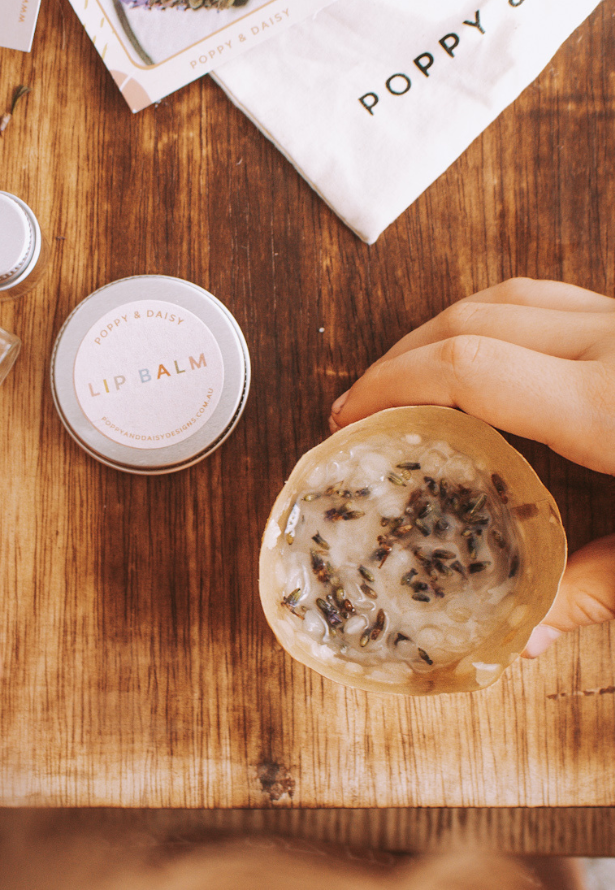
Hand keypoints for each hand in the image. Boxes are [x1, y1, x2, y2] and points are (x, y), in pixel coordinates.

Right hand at [328, 277, 614, 656]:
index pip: (470, 366)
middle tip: (361, 403)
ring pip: (508, 297)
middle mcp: (613, 342)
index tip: (348, 414)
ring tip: (408, 373)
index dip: (393, 383)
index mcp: (608, 403)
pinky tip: (488, 352)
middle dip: (402, 356)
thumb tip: (521, 639)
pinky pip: (548, 297)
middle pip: (473, 320)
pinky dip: (497, 317)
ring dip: (444, 328)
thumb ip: (598, 587)